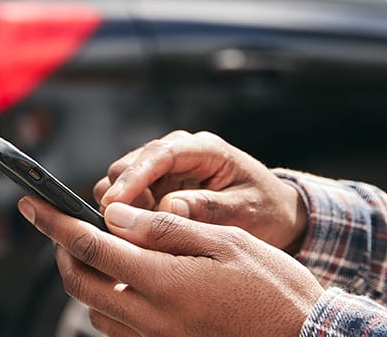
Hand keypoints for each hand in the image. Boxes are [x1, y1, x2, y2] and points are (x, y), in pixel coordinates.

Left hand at [21, 198, 322, 336]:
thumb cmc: (274, 286)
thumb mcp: (225, 241)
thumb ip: (163, 229)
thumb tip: (113, 215)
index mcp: (164, 282)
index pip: (90, 247)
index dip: (55, 223)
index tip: (31, 204)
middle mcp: (152, 318)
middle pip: (80, 284)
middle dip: (62, 252)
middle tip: (64, 226)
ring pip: (95, 310)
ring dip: (86, 279)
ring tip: (101, 250)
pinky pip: (119, 329)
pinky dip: (109, 303)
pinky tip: (128, 282)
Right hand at [95, 131, 306, 250]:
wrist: (272, 213)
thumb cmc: (264, 210)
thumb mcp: (245, 211)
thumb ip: (209, 208)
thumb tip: (168, 207)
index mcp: (203, 149)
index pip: (158, 155)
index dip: (133, 178)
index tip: (114, 204)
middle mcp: (176, 151)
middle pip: (126, 166)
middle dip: (122, 199)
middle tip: (133, 232)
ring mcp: (161, 169)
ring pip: (118, 182)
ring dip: (121, 209)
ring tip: (141, 236)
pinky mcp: (153, 187)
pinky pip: (125, 199)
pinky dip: (124, 216)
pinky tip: (140, 236)